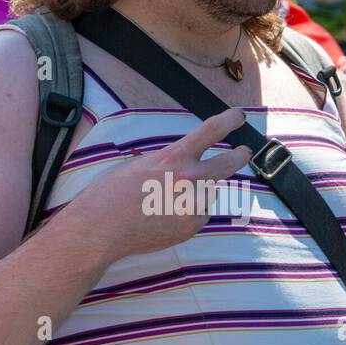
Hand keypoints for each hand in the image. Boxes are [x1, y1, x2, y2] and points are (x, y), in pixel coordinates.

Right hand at [76, 107, 253, 263]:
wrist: (102, 228)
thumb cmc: (113, 192)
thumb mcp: (141, 163)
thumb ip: (169, 160)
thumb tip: (186, 160)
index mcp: (174, 157)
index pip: (212, 131)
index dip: (230, 120)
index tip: (240, 116)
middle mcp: (189, 179)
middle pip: (228, 163)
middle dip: (239, 155)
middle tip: (243, 151)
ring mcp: (193, 205)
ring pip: (211, 192)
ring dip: (200, 191)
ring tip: (169, 198)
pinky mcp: (191, 227)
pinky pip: (200, 214)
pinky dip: (190, 213)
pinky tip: (167, 215)